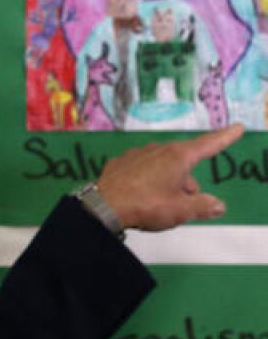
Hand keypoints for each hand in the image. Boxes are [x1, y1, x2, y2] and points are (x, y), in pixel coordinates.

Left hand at [96, 124, 244, 231]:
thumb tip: (216, 205)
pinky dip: (145, 182)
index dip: (225, 137)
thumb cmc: (144, 205)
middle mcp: (158, 150)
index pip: (208, 145)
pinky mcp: (120, 163)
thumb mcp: (181, 210)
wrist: (103, 207)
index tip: (236, 128)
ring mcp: (137, 154)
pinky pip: (141, 171)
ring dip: (166, 183)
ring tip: (156, 204)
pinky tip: (139, 196)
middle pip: (184, 164)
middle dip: (186, 183)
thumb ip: (203, 206)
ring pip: (162, 168)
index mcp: (178, 157)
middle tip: (180, 205)